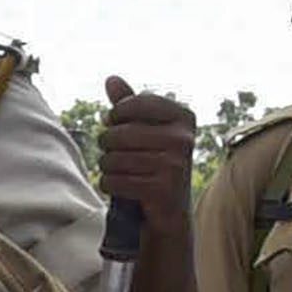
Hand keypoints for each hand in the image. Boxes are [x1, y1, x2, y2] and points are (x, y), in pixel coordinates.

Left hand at [95, 79, 195, 232]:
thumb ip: (129, 105)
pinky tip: (118, 186)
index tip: (116, 124)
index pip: (135, 104)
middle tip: (114, 153)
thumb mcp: (146, 131)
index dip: (116, 115)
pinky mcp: (161, 190)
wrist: (170, 212)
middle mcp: (183, 139)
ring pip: (114, 158)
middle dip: (107, 145)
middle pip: (119, 133)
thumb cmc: (154, 164)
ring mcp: (174, 165)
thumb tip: (111, 79)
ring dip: (107, 167)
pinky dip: (109, 185)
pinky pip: (116, 180)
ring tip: (117, 171)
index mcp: (184, 117)